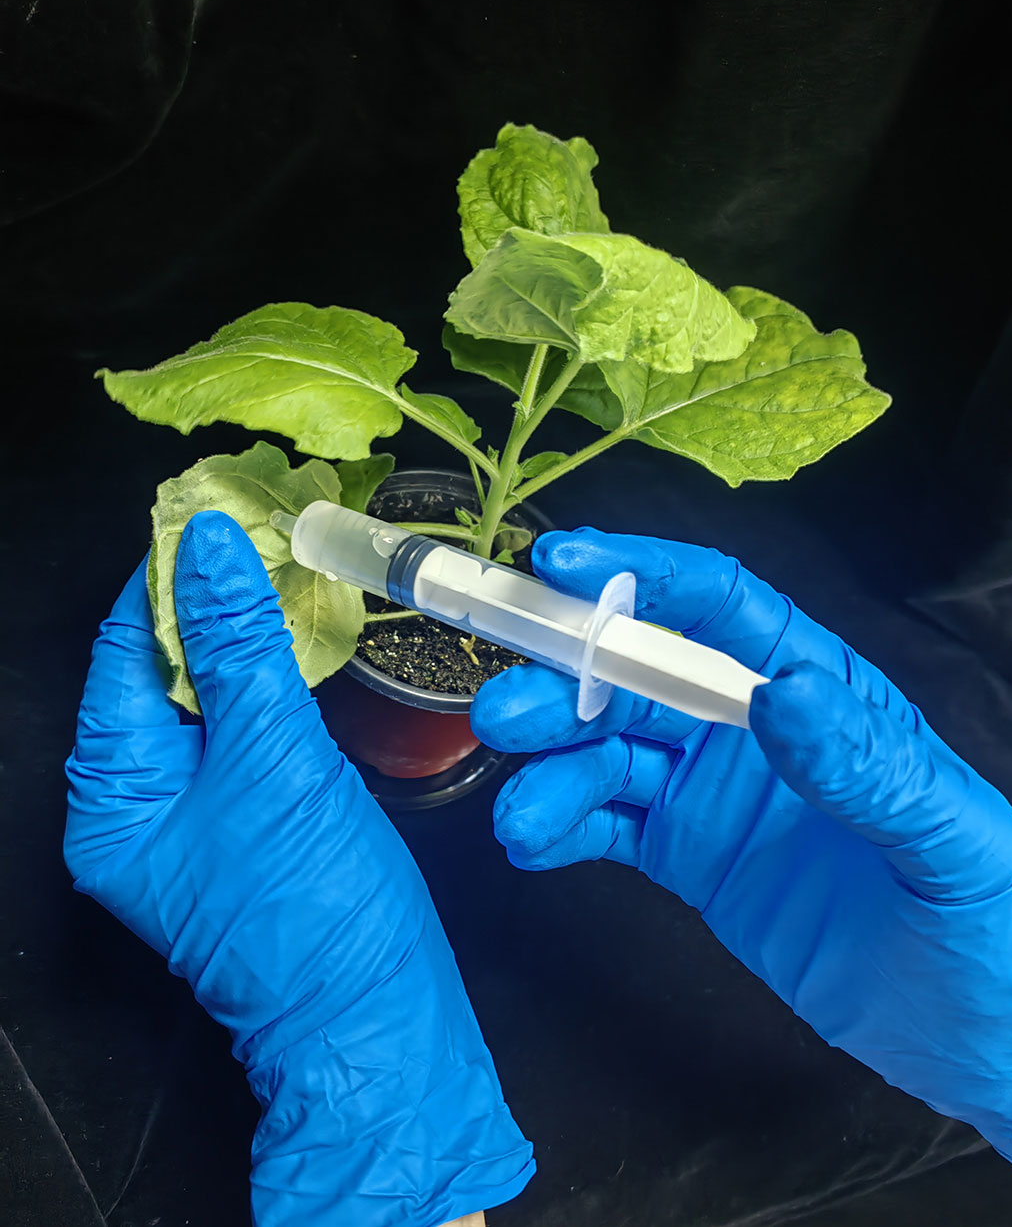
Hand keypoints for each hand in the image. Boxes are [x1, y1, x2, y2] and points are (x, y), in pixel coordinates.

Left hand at [65, 512, 533, 1226]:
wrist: (379, 1016)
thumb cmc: (316, 915)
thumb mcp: (272, 764)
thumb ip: (239, 648)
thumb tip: (207, 548)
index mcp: (114, 800)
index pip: (124, 655)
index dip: (164, 579)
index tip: (206, 512)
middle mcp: (140, 808)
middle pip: (158, 673)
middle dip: (205, 598)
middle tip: (255, 527)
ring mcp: (194, 817)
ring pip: (205, 697)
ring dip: (239, 632)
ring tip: (279, 564)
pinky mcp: (246, 821)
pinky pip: (242, 730)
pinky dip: (266, 677)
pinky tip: (298, 636)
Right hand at [471, 527, 1011, 1173]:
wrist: (977, 1034)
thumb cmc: (990, 924)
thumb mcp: (945, 839)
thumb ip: (864, 766)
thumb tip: (785, 692)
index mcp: (820, 691)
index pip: (718, 607)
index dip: (639, 577)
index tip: (560, 567)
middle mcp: (752, 727)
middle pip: (640, 677)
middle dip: (566, 685)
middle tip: (505, 713)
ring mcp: (713, 791)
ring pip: (608, 753)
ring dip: (551, 771)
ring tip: (519, 818)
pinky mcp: (688, 856)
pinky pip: (609, 827)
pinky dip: (562, 828)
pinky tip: (533, 844)